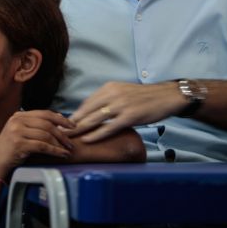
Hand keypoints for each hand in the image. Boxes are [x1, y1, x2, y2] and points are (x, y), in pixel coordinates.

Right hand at [0, 110, 73, 180]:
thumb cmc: (10, 150)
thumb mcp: (21, 133)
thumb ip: (36, 125)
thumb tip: (59, 117)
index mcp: (18, 116)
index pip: (44, 113)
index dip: (60, 119)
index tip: (72, 126)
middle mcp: (17, 121)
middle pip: (47, 123)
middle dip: (62, 133)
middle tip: (71, 142)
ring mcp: (16, 131)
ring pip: (46, 134)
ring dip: (60, 143)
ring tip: (68, 150)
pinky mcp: (18, 144)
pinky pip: (42, 146)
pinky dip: (55, 151)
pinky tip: (62, 155)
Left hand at [69, 81, 184, 141]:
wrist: (165, 96)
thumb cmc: (144, 97)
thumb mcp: (122, 92)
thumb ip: (108, 99)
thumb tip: (92, 111)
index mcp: (109, 88)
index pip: (87, 102)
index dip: (75, 114)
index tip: (64, 123)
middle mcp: (112, 94)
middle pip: (87, 111)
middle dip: (72, 123)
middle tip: (60, 132)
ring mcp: (121, 105)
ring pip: (94, 119)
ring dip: (80, 129)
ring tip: (68, 137)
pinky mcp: (129, 116)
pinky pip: (109, 127)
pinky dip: (96, 134)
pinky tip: (87, 139)